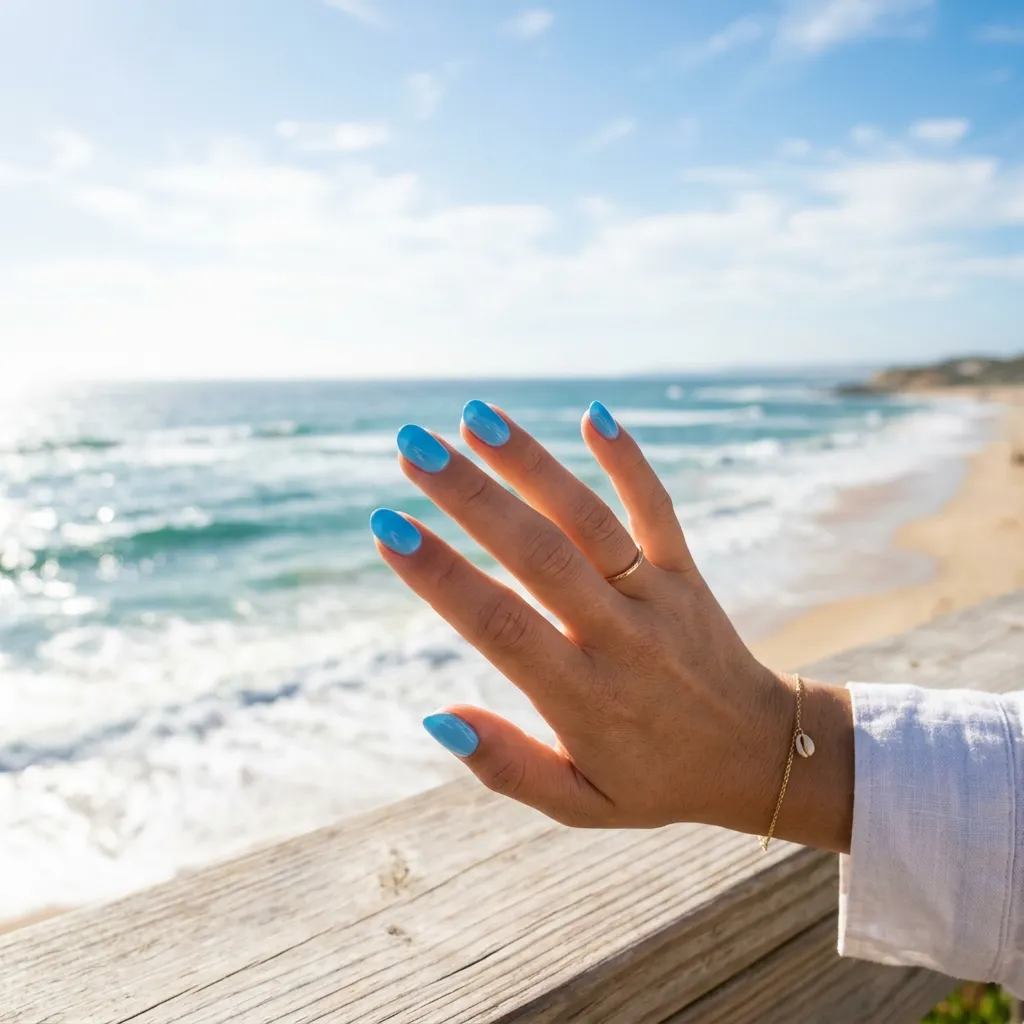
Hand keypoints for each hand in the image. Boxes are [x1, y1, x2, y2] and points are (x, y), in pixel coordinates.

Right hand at [371, 401, 852, 850]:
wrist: (762, 756)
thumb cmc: (656, 779)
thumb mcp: (580, 803)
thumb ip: (508, 767)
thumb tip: (435, 718)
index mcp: (584, 698)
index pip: (501, 626)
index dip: (442, 576)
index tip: (389, 527)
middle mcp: (620, 638)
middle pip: (539, 556)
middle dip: (472, 498)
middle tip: (413, 448)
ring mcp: (658, 597)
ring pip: (590, 521)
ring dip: (531, 464)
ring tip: (474, 416)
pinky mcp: (686, 572)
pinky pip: (659, 509)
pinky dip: (628, 462)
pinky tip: (592, 415)